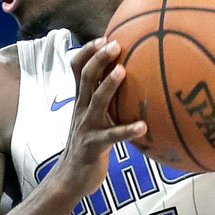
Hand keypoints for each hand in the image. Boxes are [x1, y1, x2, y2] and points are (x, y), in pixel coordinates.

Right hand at [48, 38, 145, 198]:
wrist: (70, 178)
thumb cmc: (89, 145)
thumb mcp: (93, 118)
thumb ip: (105, 101)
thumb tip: (127, 82)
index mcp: (81, 101)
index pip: (77, 69)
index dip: (87, 52)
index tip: (104, 37)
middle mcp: (81, 109)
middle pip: (86, 77)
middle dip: (99, 58)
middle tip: (115, 44)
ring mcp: (86, 127)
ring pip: (96, 101)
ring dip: (108, 85)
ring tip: (122, 71)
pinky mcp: (94, 146)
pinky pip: (112, 137)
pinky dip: (127, 131)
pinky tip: (143, 127)